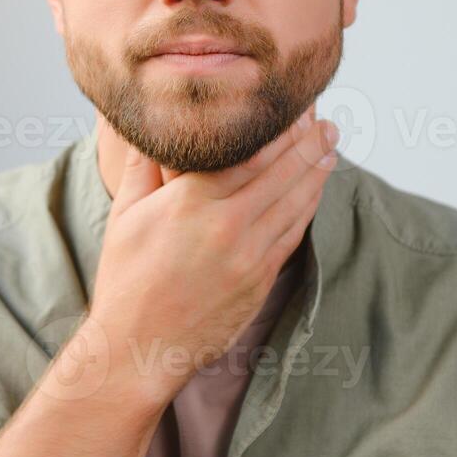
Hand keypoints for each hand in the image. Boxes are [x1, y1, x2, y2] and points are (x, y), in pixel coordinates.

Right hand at [82, 108, 339, 406]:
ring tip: (330, 148)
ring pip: (295, 202)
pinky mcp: (260, 281)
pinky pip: (293, 234)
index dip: (279, 128)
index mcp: (190, 202)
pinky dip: (308, 208)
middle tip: (326, 120)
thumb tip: (152, 125)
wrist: (138, 349)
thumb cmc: (127, 281)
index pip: (250, 152)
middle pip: (282, 172)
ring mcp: (249, 256)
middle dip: (309, 143)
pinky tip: (314, 191)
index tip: (295, 107)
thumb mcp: (126, 214)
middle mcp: (227, 225)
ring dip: (317, 172)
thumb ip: (144, 165)